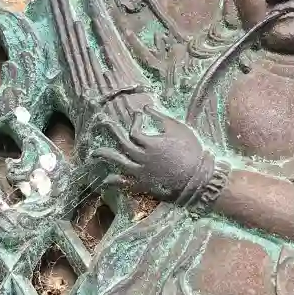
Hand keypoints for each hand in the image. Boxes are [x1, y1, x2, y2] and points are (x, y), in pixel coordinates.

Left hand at [87, 101, 215, 201]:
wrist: (199, 178)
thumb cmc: (191, 151)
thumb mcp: (178, 129)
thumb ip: (160, 118)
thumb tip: (146, 108)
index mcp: (150, 143)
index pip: (134, 130)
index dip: (135, 121)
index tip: (138, 116)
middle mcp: (141, 158)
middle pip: (121, 143)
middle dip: (110, 130)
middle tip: (102, 122)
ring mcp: (141, 173)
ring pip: (118, 163)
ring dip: (105, 156)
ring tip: (94, 153)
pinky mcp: (144, 185)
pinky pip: (125, 184)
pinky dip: (114, 182)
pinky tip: (105, 180)